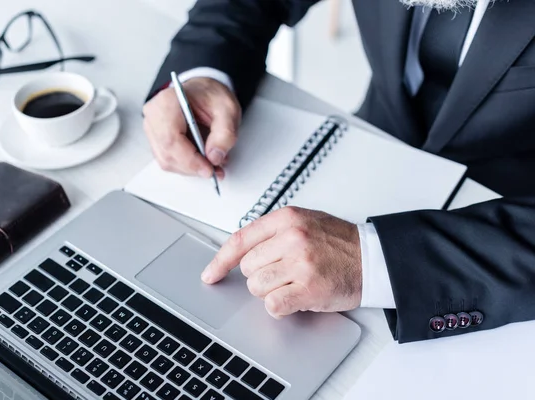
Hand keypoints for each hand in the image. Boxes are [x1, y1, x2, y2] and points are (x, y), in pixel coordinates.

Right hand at [142, 77, 240, 178]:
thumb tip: (214, 157)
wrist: (203, 91)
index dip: (190, 160)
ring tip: (211, 165)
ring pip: (166, 160)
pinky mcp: (156, 139)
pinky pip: (167, 159)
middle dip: (193, 167)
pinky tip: (200, 161)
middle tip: (215, 169)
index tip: (208, 169)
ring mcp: (152, 128)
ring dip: (190, 169)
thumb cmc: (210, 95)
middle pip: (167, 154)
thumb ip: (225, 133)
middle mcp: (154, 115)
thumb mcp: (228, 110)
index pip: (171, 139)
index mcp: (167, 102)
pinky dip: (185, 165)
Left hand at [201, 207, 362, 318]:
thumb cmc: (339, 242)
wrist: (373, 258)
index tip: (210, 275)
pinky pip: (273, 304)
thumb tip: (240, 251)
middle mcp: (292, 238)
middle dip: (261, 275)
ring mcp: (301, 263)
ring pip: (257, 287)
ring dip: (271, 291)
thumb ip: (272, 232)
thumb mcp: (304, 222)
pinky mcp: (309, 288)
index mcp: (286, 218)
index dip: (220, 260)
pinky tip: (296, 297)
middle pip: (248, 268)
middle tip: (284, 273)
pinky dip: (280, 306)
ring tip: (295, 283)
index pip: (240, 240)